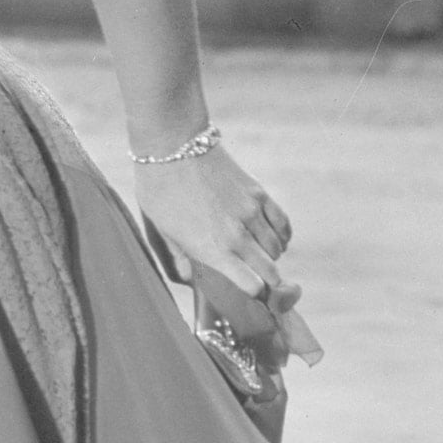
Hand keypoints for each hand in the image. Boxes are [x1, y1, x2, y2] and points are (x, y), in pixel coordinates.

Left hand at [132, 141, 296, 309]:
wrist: (174, 146)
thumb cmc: (159, 190)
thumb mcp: (160, 231)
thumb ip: (177, 259)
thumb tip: (189, 281)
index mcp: (211, 248)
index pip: (251, 286)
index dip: (253, 295)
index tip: (247, 296)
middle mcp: (237, 235)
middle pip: (270, 272)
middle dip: (266, 282)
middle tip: (256, 282)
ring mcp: (251, 213)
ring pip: (277, 250)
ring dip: (269, 258)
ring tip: (255, 258)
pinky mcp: (259, 195)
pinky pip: (283, 225)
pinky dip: (281, 238)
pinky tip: (270, 240)